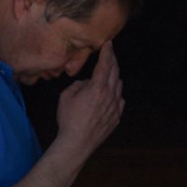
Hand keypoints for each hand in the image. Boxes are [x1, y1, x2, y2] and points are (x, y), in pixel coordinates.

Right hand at [54, 40, 123, 156]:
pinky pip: (119, 100)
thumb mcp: (66, 96)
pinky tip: (111, 93)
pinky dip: (116, 93)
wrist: (77, 143)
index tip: (109, 44)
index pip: (105, 65)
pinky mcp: (116, 117)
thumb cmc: (68, 119)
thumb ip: (79, 84)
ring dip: (114, 76)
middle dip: (113, 61)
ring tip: (109, 72)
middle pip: (115, 72)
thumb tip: (87, 83)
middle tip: (110, 53)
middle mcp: (110, 96)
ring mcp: (115, 107)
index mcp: (97, 88)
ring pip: (118, 86)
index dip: (107, 52)